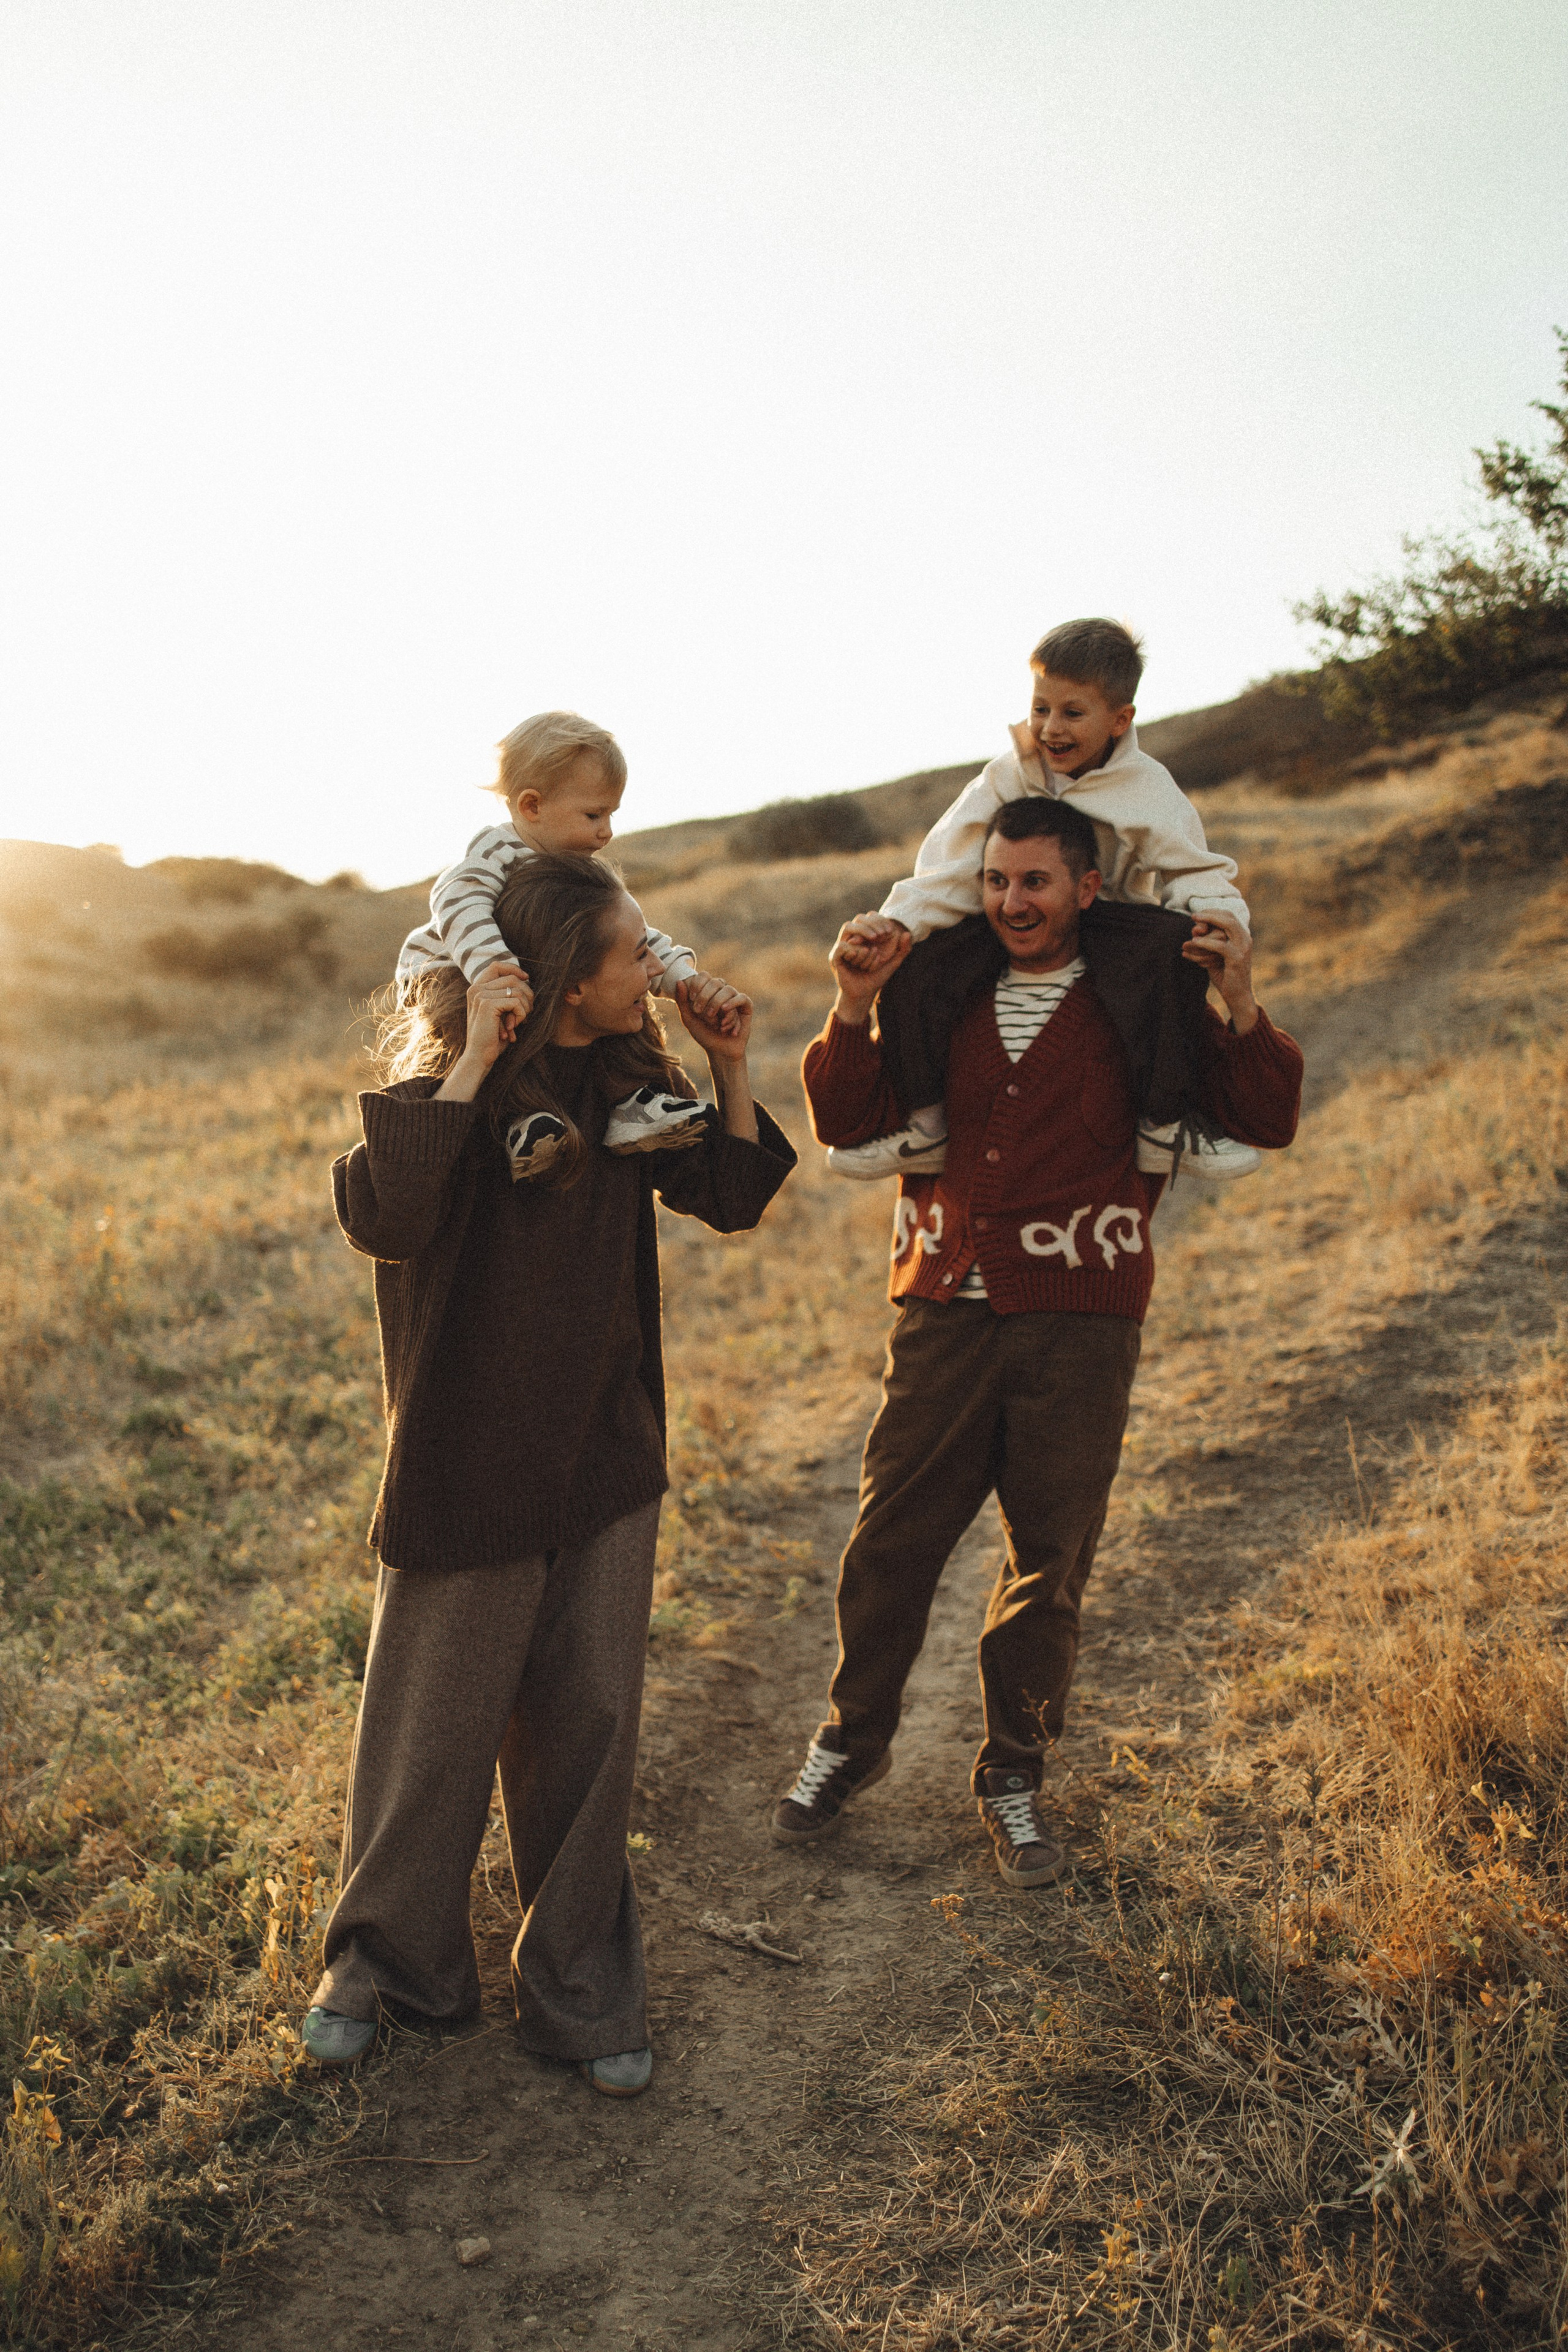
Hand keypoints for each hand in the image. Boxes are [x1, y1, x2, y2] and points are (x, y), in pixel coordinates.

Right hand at [476, 958, 532, 1043]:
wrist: (479, 1056)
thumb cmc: (493, 1037)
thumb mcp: (501, 1012)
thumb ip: (506, 995)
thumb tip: (526, 979)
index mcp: (477, 989)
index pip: (497, 966)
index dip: (514, 969)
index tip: (526, 979)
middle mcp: (476, 989)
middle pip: (512, 978)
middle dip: (526, 995)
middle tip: (526, 1013)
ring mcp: (480, 995)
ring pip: (517, 990)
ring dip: (525, 1007)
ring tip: (519, 1023)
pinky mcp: (487, 1004)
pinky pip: (516, 1002)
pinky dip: (521, 1015)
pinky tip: (513, 1028)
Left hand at [676, 976, 752, 1062]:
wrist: (720, 1051)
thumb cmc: (704, 1034)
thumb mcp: (689, 1018)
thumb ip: (682, 1001)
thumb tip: (679, 981)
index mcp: (708, 991)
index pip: (704, 976)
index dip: (698, 984)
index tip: (692, 998)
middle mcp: (722, 991)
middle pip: (715, 982)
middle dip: (705, 996)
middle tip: (700, 1012)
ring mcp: (734, 998)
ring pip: (728, 990)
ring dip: (718, 1004)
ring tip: (714, 1021)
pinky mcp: (746, 1006)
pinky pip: (741, 998)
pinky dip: (733, 1006)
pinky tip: (725, 1021)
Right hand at [836, 912, 909, 972]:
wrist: (864, 993)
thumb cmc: (877, 976)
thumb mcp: (894, 963)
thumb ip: (903, 950)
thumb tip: (907, 933)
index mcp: (865, 936)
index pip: (870, 917)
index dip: (879, 920)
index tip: (889, 931)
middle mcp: (853, 938)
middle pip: (859, 918)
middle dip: (872, 924)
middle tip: (882, 935)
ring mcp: (843, 946)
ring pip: (849, 928)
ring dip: (863, 933)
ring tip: (873, 945)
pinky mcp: (836, 957)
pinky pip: (842, 946)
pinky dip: (853, 950)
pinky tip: (861, 956)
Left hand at [1181, 912, 1257, 1033]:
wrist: (1237, 996)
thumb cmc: (1224, 974)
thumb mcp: (1214, 955)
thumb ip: (1207, 942)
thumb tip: (1194, 930)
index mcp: (1242, 936)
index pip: (1229, 915)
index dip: (1212, 912)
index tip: (1197, 915)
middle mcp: (1246, 939)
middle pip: (1229, 917)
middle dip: (1210, 914)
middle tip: (1193, 916)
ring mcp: (1244, 948)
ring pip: (1227, 926)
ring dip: (1208, 926)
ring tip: (1192, 931)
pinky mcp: (1238, 959)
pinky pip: (1221, 946)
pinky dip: (1206, 942)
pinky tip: (1194, 943)